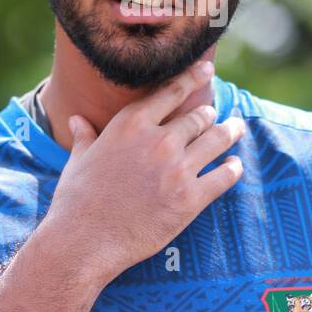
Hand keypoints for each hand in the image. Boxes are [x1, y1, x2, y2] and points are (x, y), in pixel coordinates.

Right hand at [40, 60, 245, 281]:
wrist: (83, 241)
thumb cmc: (75, 201)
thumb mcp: (78, 160)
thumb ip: (85, 136)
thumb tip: (75, 119)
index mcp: (131, 124)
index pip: (171, 92)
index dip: (193, 78)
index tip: (207, 70)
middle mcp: (158, 140)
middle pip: (198, 117)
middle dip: (209, 115)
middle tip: (216, 115)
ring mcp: (177, 169)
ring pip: (216, 140)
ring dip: (229, 133)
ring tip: (236, 129)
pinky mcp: (190, 199)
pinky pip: (223, 177)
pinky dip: (232, 169)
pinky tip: (235, 165)